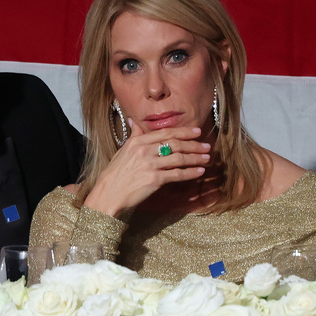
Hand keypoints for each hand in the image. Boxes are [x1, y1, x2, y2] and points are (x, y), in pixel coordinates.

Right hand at [83, 120, 210, 216]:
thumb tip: (134, 122)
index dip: (184, 132)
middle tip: (206, 146)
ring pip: (179, 158)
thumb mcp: (123, 151)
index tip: (197, 131)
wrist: (108, 193)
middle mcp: (145, 151)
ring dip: (195, 158)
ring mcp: (150, 165)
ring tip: (207, 158)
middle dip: (194, 144)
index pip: (166, 133)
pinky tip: (199, 171)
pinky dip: (190, 173)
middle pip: (175, 144)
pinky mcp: (154, 180)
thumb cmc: (115, 173)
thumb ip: (134, 136)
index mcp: (138, 142)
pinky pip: (177, 174)